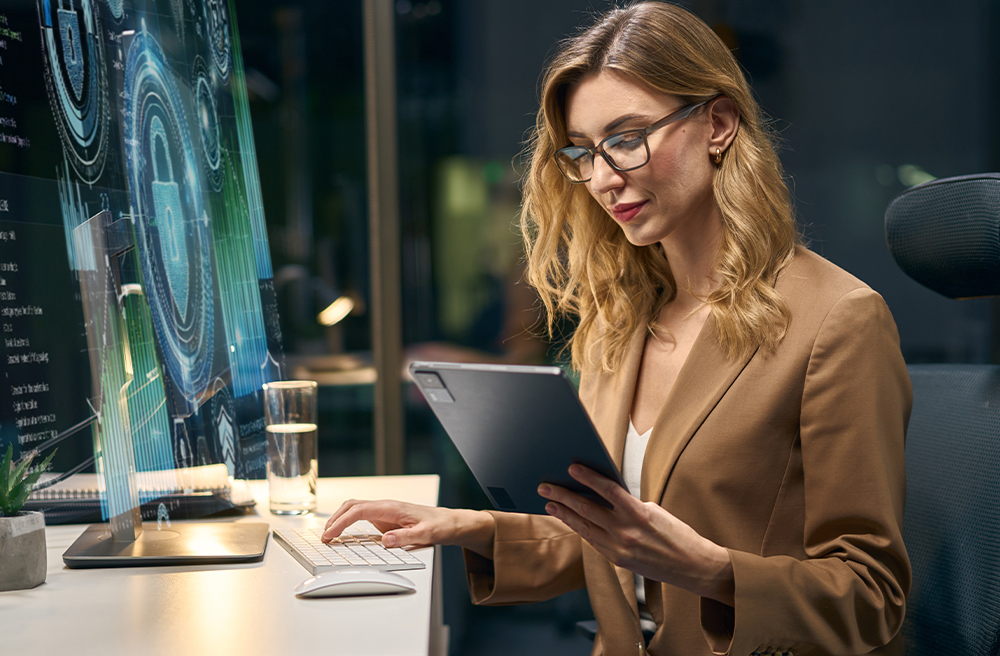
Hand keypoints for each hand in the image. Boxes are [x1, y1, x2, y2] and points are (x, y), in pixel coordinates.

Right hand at [322, 499, 494, 556]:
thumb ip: (404, 538)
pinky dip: (347, 522)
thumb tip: (384, 541)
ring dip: (339, 519)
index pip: (359, 510)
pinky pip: (361, 516)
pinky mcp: (385, 518)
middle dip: (334, 519)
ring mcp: (384, 511)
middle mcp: (385, 506)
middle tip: (324, 537)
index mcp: (392, 507)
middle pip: (352, 506)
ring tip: (328, 536)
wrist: (449, 522)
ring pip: (354, 509)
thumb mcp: (425, 535)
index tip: (330, 534)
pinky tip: (342, 533)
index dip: (341, 522)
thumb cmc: (439, 526)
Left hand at [538, 464, 734, 604]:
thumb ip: (629, 505)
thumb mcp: (655, 512)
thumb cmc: (677, 534)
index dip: (589, 478)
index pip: (608, 491)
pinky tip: (569, 520)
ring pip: (585, 527)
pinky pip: (593, 541)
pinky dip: (579, 529)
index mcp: (639, 514)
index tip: (572, 468)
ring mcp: (619, 549)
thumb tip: (604, 496)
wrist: (692, 566)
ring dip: (565, 514)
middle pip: (588, 510)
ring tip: (550, 503)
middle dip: (564, 496)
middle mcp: (626, 532)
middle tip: (545, 486)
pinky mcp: (618, 560)